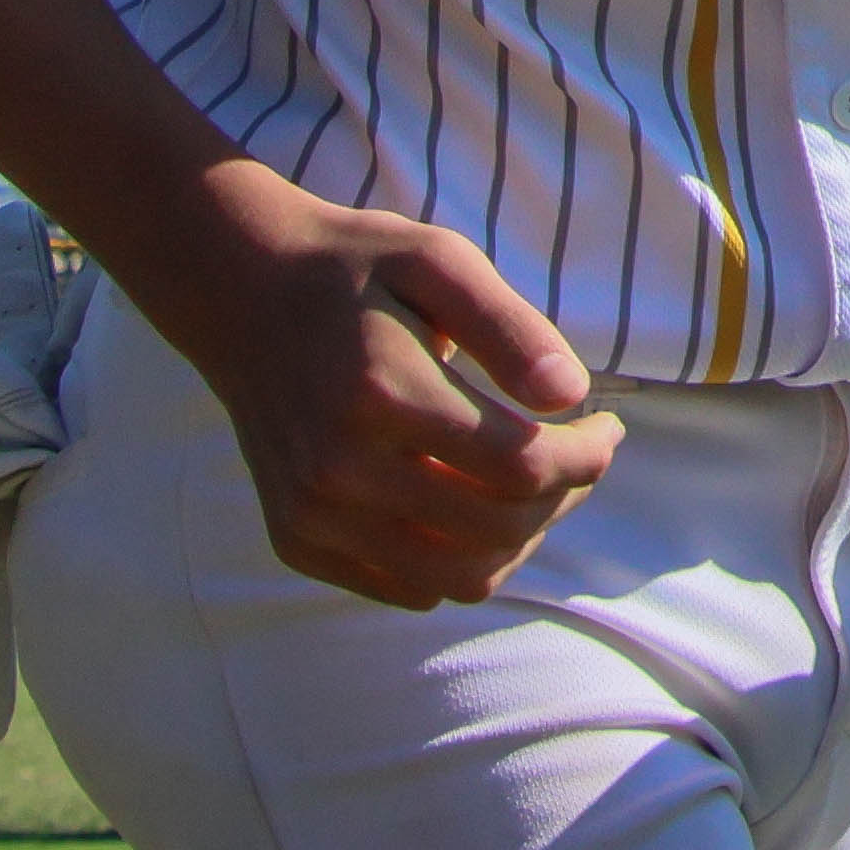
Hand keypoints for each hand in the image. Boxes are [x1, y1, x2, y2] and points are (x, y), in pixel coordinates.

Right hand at [142, 162, 625, 610]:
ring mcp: (310, 515)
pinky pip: (407, 588)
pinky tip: (478, 507)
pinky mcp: (296, 541)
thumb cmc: (356, 269)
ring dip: (522, 541)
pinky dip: (461, 563)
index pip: (519, 465)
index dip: (586, 455)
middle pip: (497, 528)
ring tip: (541, 487)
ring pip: (458, 578)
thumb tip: (571, 394)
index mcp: (379, 393)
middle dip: (566, 496)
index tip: (609, 423)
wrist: (240, 293)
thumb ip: (509, 326)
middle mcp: (336, 468)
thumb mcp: (439, 260)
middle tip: (585, 453)